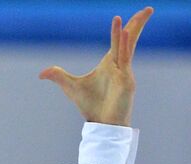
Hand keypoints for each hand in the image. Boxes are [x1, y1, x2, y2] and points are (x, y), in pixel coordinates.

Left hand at [40, 7, 152, 126]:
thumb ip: (58, 76)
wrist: (102, 125)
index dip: (124, 27)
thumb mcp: (71, 87)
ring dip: (132, 30)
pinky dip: (124, 46)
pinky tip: (125, 34)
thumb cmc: (91, 106)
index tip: (123, 15)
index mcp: (111, 63)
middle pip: (131, 39)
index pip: (120, 40)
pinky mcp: (126, 81)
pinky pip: (125, 60)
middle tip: (149, 8)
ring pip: (129, 47)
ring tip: (140, 14)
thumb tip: (41, 74)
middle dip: (138, 23)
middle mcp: (120, 65)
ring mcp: (125, 72)